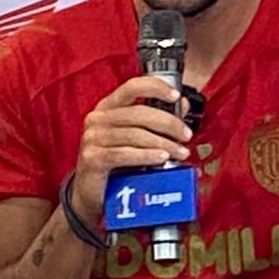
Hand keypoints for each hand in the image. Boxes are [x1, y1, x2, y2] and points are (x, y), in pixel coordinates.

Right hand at [70, 76, 192, 221]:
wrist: (94, 192)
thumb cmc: (118, 161)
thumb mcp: (137, 135)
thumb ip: (157, 118)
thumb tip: (182, 104)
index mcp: (108, 107)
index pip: (132, 87)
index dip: (156, 87)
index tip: (176, 96)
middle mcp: (97, 119)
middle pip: (140, 113)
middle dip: (169, 124)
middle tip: (186, 136)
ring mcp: (93, 138)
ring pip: (136, 135)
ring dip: (164, 143)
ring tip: (180, 152)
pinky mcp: (93, 158)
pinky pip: (125, 154)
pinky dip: (147, 156)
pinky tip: (161, 158)